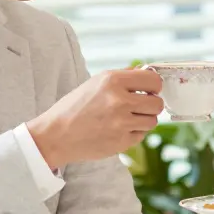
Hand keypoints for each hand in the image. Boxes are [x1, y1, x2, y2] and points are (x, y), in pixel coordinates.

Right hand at [27, 68, 163, 167]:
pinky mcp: (121, 142)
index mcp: (113, 81)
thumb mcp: (95, 83)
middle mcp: (119, 100)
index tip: (149, 91)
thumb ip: (123, 77)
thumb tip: (147, 72)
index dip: (154, 87)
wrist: (56, 135)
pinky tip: (118, 130)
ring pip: (152, 121)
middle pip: (157, 103)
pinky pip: (141, 135)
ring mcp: (121, 123)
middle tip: (139, 106)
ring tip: (126, 119)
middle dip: (151, 105)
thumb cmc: (74, 108)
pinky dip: (133, 133)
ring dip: (143, 120)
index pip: (153, 80)